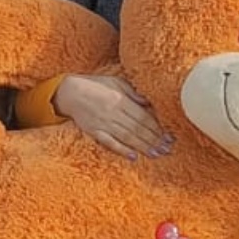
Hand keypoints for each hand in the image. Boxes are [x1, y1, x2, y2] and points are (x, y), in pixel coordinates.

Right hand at [53, 72, 172, 159]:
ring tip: (156, 154)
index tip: (168, 136)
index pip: (143, 116)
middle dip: (154, 139)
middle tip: (167, 149)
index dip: (157, 127)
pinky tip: (133, 156)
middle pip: (138, 128)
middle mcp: (113, 112)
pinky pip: (109, 142)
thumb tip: (149, 102)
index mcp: (121, 99)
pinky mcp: (94, 131)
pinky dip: (121, 150)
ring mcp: (103, 123)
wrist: (70, 91)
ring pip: (127, 136)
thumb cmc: (95, 85)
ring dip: (143, 146)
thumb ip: (133, 93)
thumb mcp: (116, 82)